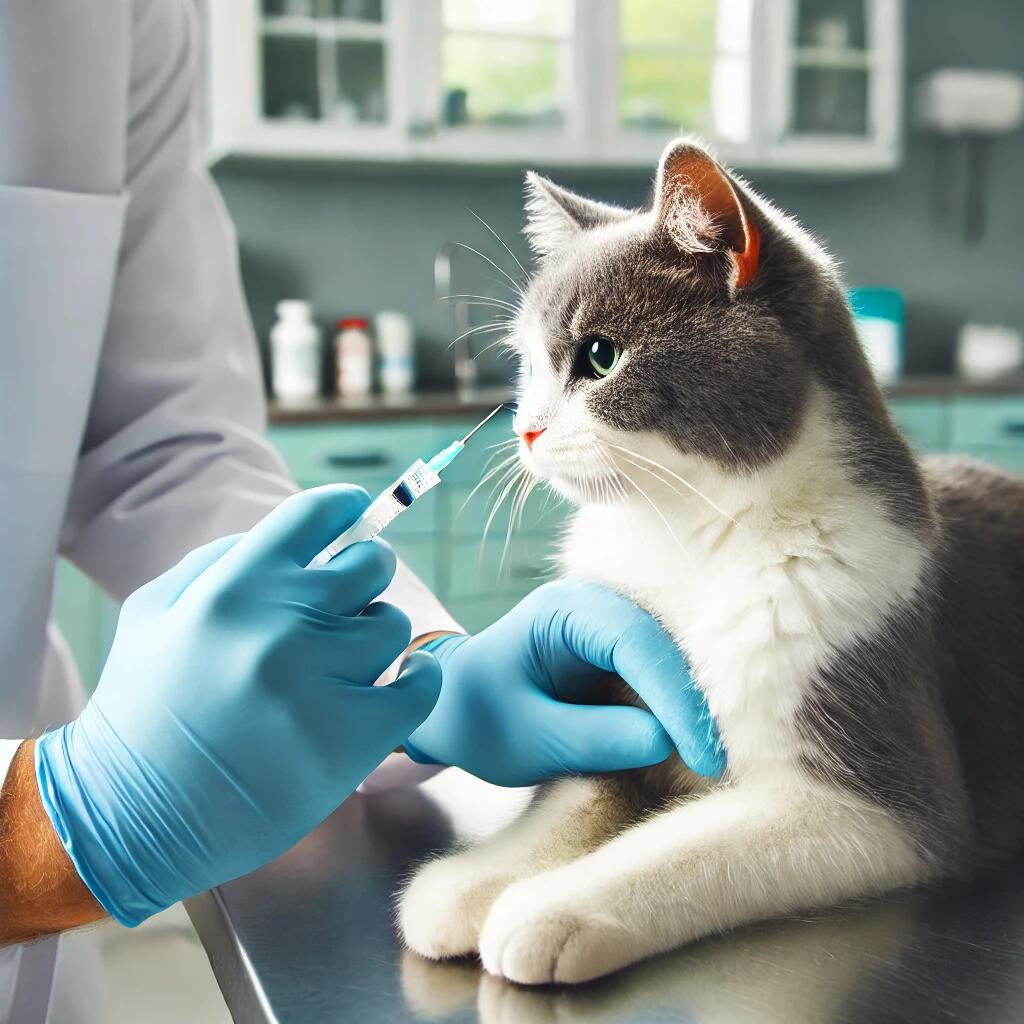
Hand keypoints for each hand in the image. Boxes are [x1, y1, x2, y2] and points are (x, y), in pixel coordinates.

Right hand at [34, 486, 440, 926]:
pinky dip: (417, 680)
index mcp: (233, 587)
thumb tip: (293, 540)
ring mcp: (320, 680)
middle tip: (349, 603)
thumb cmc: (143, 711)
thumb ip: (218, 561)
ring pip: (392, 625)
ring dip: (375, 638)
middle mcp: (281, 624)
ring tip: (343, 665)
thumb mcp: (154, 613)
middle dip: (365, 577)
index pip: (315, 514)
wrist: (133, 819)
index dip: (344, 506)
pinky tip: (398, 685)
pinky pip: (420, 684)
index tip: (354, 512)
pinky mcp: (353, 737)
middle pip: (370, 566)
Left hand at [405, 581, 723, 786]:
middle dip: (702, 700)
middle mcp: (598, 606)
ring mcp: (616, 628)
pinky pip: (666, 677)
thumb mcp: (525, 739)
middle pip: (668, 644)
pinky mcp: (626, 655)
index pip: (635, 643)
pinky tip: (704, 748)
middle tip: (734, 762)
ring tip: (728, 760)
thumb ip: (590, 737)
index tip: (707, 756)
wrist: (456, 708)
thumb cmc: (478, 718)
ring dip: (700, 706)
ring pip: (676, 659)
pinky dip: (685, 711)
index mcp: (565, 611)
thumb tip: (665, 740)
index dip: (677, 698)